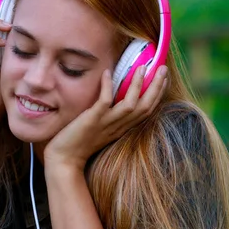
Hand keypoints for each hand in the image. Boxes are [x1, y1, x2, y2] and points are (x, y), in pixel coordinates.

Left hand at [43, 65, 168, 171]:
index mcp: (123, 128)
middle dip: (156, 87)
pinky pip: (104, 102)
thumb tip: (114, 97)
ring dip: (137, 86)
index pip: (146, 110)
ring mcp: (106, 123)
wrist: (65, 160)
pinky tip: (107, 73)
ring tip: (141, 68)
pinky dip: (107, 86)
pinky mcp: (92, 120)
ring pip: (130, 105)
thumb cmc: (80, 143)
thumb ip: (110, 116)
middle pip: (145, 106)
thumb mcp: (102, 129)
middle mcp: (118, 126)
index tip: (163, 78)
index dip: (157, 94)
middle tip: (163, 68)